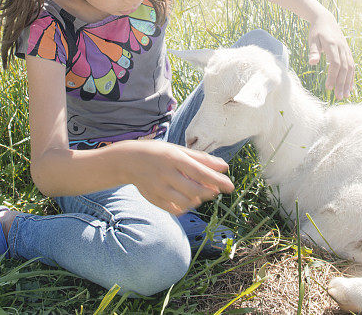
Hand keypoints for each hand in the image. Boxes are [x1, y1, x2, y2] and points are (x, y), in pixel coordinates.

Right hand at [116, 140, 234, 215]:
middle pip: (194, 190)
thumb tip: (225, 167)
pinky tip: (187, 199)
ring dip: (199, 200)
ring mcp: (158, 189)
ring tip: (200, 193)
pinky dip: (186, 207)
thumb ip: (203, 159)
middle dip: (209, 192)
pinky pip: (175, 209)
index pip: (200, 172)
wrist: (130, 160)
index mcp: (174, 158)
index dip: (217, 181)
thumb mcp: (179, 151)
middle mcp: (165, 174)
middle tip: (215, 190)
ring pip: (186, 202)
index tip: (231, 186)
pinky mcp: (154, 199)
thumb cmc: (160, 153)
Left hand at [308, 10, 354, 98]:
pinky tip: (350, 87)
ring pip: (350, 68)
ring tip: (345, 95)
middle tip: (338, 97)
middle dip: (342, 83)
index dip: (332, 76)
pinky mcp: (348, 52)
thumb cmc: (316, 31)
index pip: (335, 63)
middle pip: (344, 68)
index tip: (328, 87)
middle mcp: (342, 48)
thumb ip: (313, 51)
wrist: (326, 20)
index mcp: (332, 45)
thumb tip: (312, 63)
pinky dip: (352, 77)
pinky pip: (352, 66)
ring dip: (348, 82)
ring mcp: (347, 50)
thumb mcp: (312, 39)